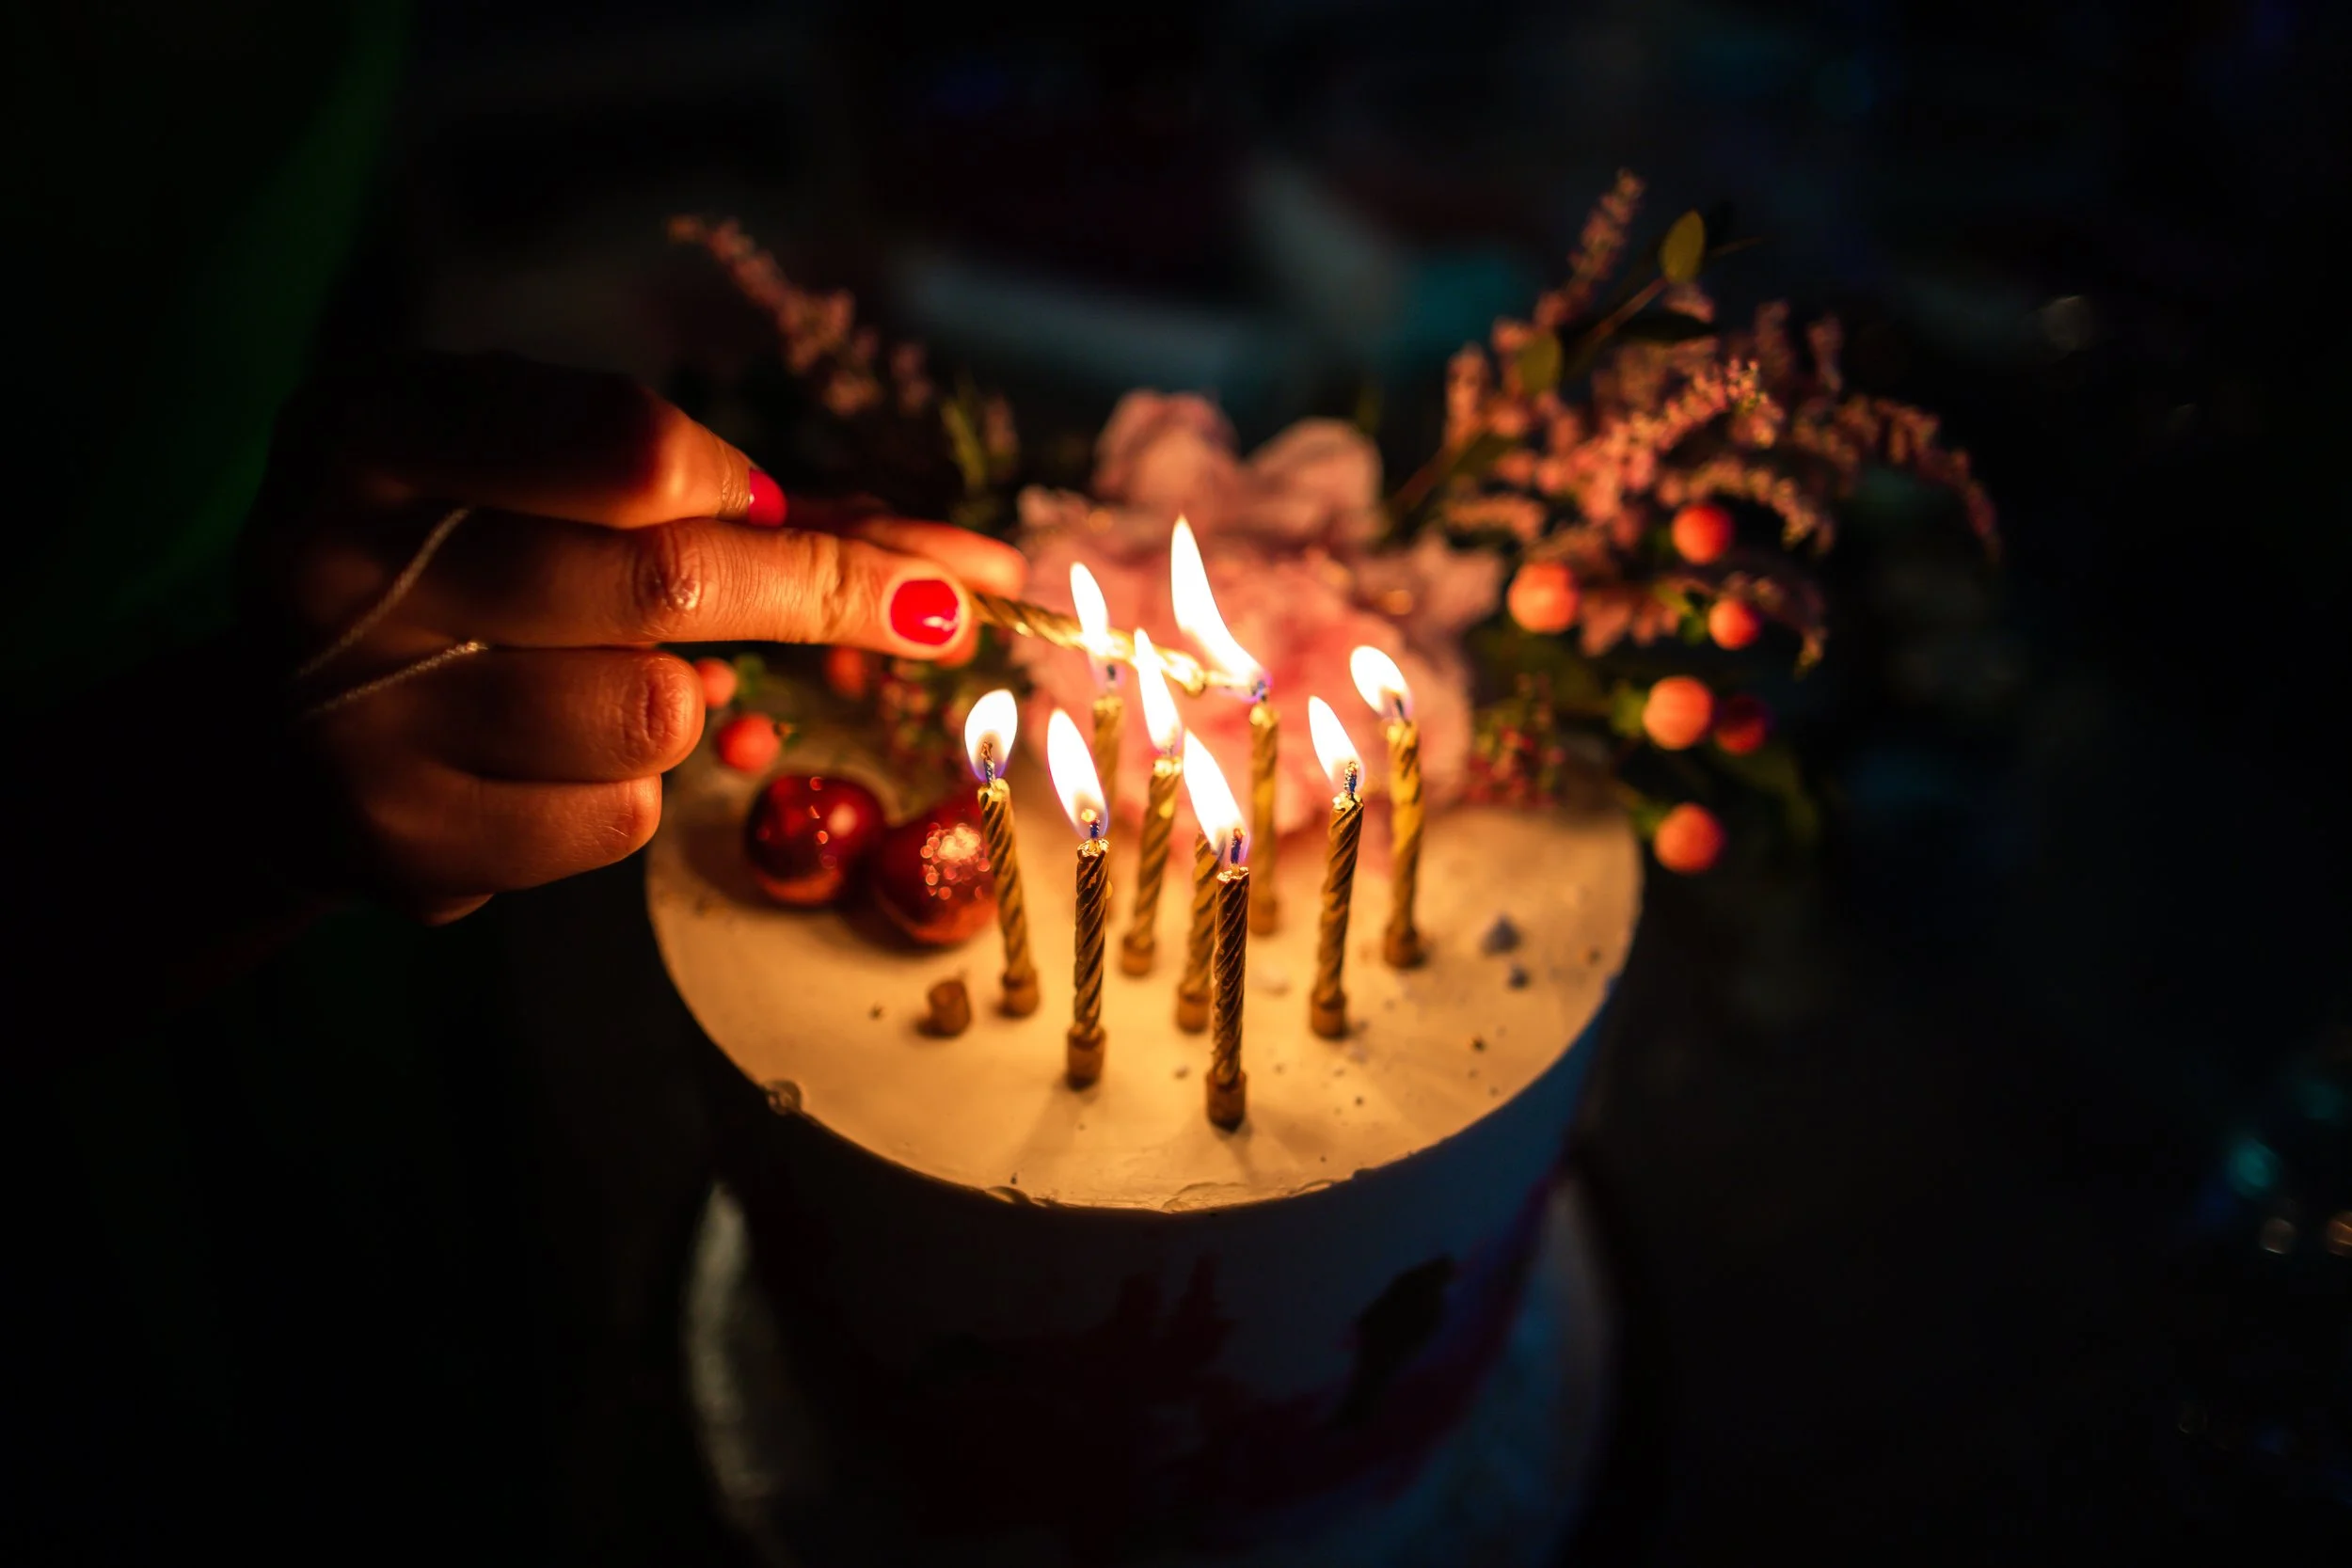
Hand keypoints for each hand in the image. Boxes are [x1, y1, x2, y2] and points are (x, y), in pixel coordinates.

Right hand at [244, 351, 1025, 922]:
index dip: (745, 485)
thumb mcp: (522, 467)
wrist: (275, 735)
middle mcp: (345, 561)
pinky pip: (616, 820)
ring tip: (605, 678)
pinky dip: (626, 792)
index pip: (626, 443)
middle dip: (831, 592)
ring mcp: (365, 713)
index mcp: (377, 429)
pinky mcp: (403, 838)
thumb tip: (950, 560)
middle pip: (667, 581)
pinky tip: (546, 760)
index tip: (817, 509)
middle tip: (945, 609)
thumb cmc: (447, 566)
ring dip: (684, 702)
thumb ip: (702, 485)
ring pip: (652, 715)